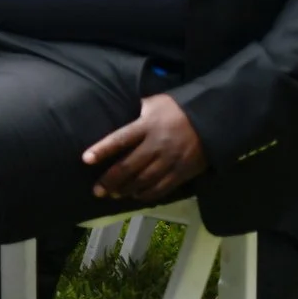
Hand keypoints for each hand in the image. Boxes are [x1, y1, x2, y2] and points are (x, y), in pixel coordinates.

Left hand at [83, 94, 206, 201]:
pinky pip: (163, 187)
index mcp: (147, 126)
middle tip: (97, 190)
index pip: (120, 139)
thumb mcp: (154, 103)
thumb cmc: (177, 109)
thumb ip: (136, 111)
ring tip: (113, 194)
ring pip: (144, 180)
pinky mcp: (183, 172)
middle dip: (110, 180)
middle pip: (129, 166)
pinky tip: (136, 196)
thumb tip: (116, 111)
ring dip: (126, 190)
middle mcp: (157, 145)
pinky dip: (147, 194)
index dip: (102, 150)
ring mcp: (170, 160)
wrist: (212, 119)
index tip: (86, 159)